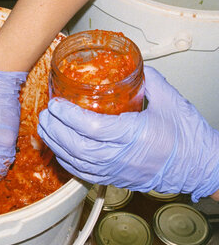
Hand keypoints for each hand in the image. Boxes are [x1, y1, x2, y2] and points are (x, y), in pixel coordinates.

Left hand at [38, 66, 218, 201]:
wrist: (200, 166)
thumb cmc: (188, 137)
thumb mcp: (170, 100)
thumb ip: (148, 80)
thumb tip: (130, 66)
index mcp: (134, 134)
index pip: (92, 128)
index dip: (69, 116)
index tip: (57, 104)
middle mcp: (122, 155)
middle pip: (77, 146)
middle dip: (55, 129)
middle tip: (45, 114)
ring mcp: (117, 170)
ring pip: (77, 162)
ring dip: (56, 144)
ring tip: (45, 128)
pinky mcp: (115, 178)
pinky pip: (84, 174)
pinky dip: (66, 161)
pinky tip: (58, 149)